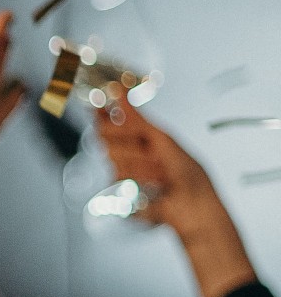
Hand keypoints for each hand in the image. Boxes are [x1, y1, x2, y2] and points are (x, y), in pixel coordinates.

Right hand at [94, 105, 220, 236]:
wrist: (195, 205)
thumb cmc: (187, 175)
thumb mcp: (163, 138)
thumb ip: (136, 119)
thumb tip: (119, 91)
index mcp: (136, 136)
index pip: (108, 118)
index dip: (101, 111)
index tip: (102, 106)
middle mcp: (124, 151)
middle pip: (103, 133)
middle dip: (125, 136)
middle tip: (145, 145)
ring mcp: (120, 170)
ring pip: (111, 154)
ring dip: (141, 161)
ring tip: (161, 171)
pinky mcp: (118, 190)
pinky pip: (117, 175)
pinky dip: (141, 176)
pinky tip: (155, 182)